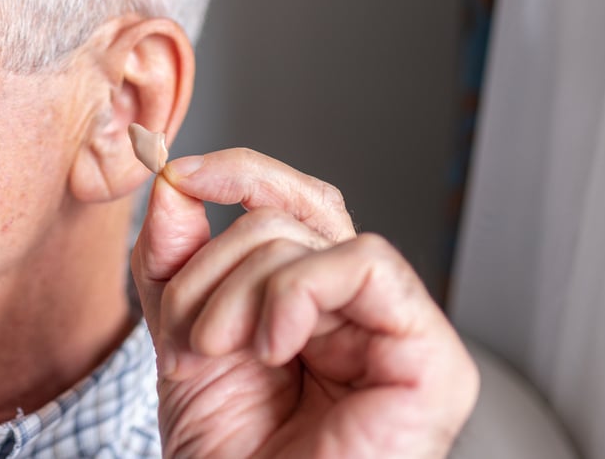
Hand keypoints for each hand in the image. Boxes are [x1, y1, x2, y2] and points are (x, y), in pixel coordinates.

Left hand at [130, 149, 478, 457]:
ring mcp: (399, 331)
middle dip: (215, 263)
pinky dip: (298, 293)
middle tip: (190, 334)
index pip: (289, 202)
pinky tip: (275, 347)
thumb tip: (171, 181)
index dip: (236, 173)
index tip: (173, 173)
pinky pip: (366, 264)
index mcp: (311, 301)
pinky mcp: (433, 357)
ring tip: (215, 353)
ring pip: (312, 236)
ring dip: (239, 290)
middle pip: (292, 211)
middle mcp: (359, 310)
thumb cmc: (228, 452)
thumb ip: (176, 260)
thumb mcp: (183, 336)